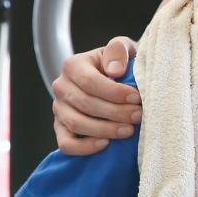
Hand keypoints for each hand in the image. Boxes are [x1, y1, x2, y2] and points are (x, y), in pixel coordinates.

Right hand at [52, 37, 141, 154]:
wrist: (113, 78)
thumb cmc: (118, 63)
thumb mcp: (121, 49)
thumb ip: (118, 51)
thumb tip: (115, 70)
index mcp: (73, 65)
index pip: (90, 81)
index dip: (115, 92)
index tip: (137, 98)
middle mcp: (61, 87)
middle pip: (85, 104)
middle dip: (115, 112)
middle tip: (138, 116)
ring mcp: (58, 109)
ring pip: (77, 124)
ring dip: (105, 130)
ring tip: (129, 130)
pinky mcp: (60, 128)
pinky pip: (66, 144)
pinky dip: (85, 147)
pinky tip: (106, 143)